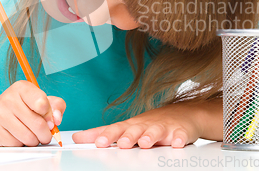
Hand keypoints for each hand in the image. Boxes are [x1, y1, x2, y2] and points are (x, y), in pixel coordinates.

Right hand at [0, 80, 65, 146]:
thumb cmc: (19, 108)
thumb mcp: (39, 100)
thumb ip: (56, 105)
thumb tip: (57, 119)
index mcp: (22, 88)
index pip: (42, 104)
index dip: (50, 116)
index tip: (50, 120)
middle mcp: (9, 99)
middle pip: (38, 124)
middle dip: (45, 134)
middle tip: (44, 135)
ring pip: (28, 137)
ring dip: (34, 141)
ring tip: (31, 135)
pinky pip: (16, 145)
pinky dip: (21, 144)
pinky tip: (17, 137)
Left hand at [72, 102, 202, 148]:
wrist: (181, 114)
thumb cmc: (149, 123)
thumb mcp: (125, 128)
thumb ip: (102, 133)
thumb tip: (77, 137)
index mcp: (131, 126)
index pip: (116, 130)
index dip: (108, 136)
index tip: (99, 142)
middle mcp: (145, 125)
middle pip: (136, 130)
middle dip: (128, 136)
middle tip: (122, 143)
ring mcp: (163, 127)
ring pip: (156, 131)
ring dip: (150, 136)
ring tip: (145, 143)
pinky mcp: (180, 131)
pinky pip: (181, 135)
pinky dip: (179, 138)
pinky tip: (177, 143)